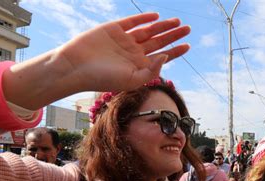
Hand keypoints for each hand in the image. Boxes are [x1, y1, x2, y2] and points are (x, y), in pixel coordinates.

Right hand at [56, 12, 190, 91]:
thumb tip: (166, 56)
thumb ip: (151, 71)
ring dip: (162, 26)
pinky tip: (155, 17)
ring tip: (177, 22)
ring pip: (148, 31)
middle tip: (188, 29)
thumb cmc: (102, 79)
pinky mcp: (113, 29)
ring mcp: (123, 40)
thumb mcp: (131, 80)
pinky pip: (131, 22)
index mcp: (138, 67)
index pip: (161, 57)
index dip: (175, 51)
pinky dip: (143, 19)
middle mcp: (133, 53)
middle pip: (158, 42)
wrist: (76, 67)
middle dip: (173, 35)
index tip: (188, 45)